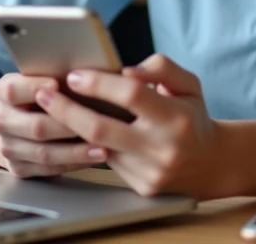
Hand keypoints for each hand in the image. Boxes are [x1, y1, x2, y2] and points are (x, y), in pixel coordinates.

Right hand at [0, 73, 108, 176]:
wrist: (12, 124)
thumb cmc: (37, 95)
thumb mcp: (36, 79)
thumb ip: (53, 75)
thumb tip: (86, 73)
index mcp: (3, 91)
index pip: (14, 90)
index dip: (34, 87)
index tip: (57, 84)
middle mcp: (1, 120)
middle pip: (36, 126)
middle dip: (68, 126)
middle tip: (97, 123)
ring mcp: (8, 147)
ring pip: (44, 153)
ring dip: (76, 152)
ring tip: (102, 149)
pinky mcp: (18, 168)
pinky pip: (48, 169)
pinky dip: (73, 164)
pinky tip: (92, 159)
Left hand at [33, 54, 229, 198]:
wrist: (210, 163)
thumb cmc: (192, 117)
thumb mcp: (188, 84)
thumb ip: (161, 67)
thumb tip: (127, 70)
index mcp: (176, 117)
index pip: (131, 95)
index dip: (99, 83)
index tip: (75, 75)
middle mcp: (163, 148)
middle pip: (102, 128)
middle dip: (67, 110)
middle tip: (45, 94)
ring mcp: (150, 172)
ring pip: (99, 148)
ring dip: (72, 128)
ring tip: (52, 109)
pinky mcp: (141, 187)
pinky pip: (107, 163)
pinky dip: (89, 145)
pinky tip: (77, 130)